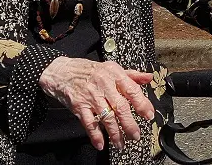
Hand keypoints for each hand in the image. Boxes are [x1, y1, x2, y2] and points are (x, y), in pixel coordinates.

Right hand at [38, 57, 154, 150]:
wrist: (62, 71)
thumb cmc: (89, 70)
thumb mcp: (112, 68)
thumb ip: (131, 75)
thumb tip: (148, 78)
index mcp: (115, 74)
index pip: (132, 90)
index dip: (142, 104)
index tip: (149, 115)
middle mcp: (104, 85)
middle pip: (120, 107)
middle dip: (129, 123)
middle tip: (136, 135)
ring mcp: (91, 96)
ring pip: (106, 117)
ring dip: (115, 133)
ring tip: (121, 143)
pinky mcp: (79, 106)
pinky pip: (89, 123)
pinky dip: (95, 135)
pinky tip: (101, 144)